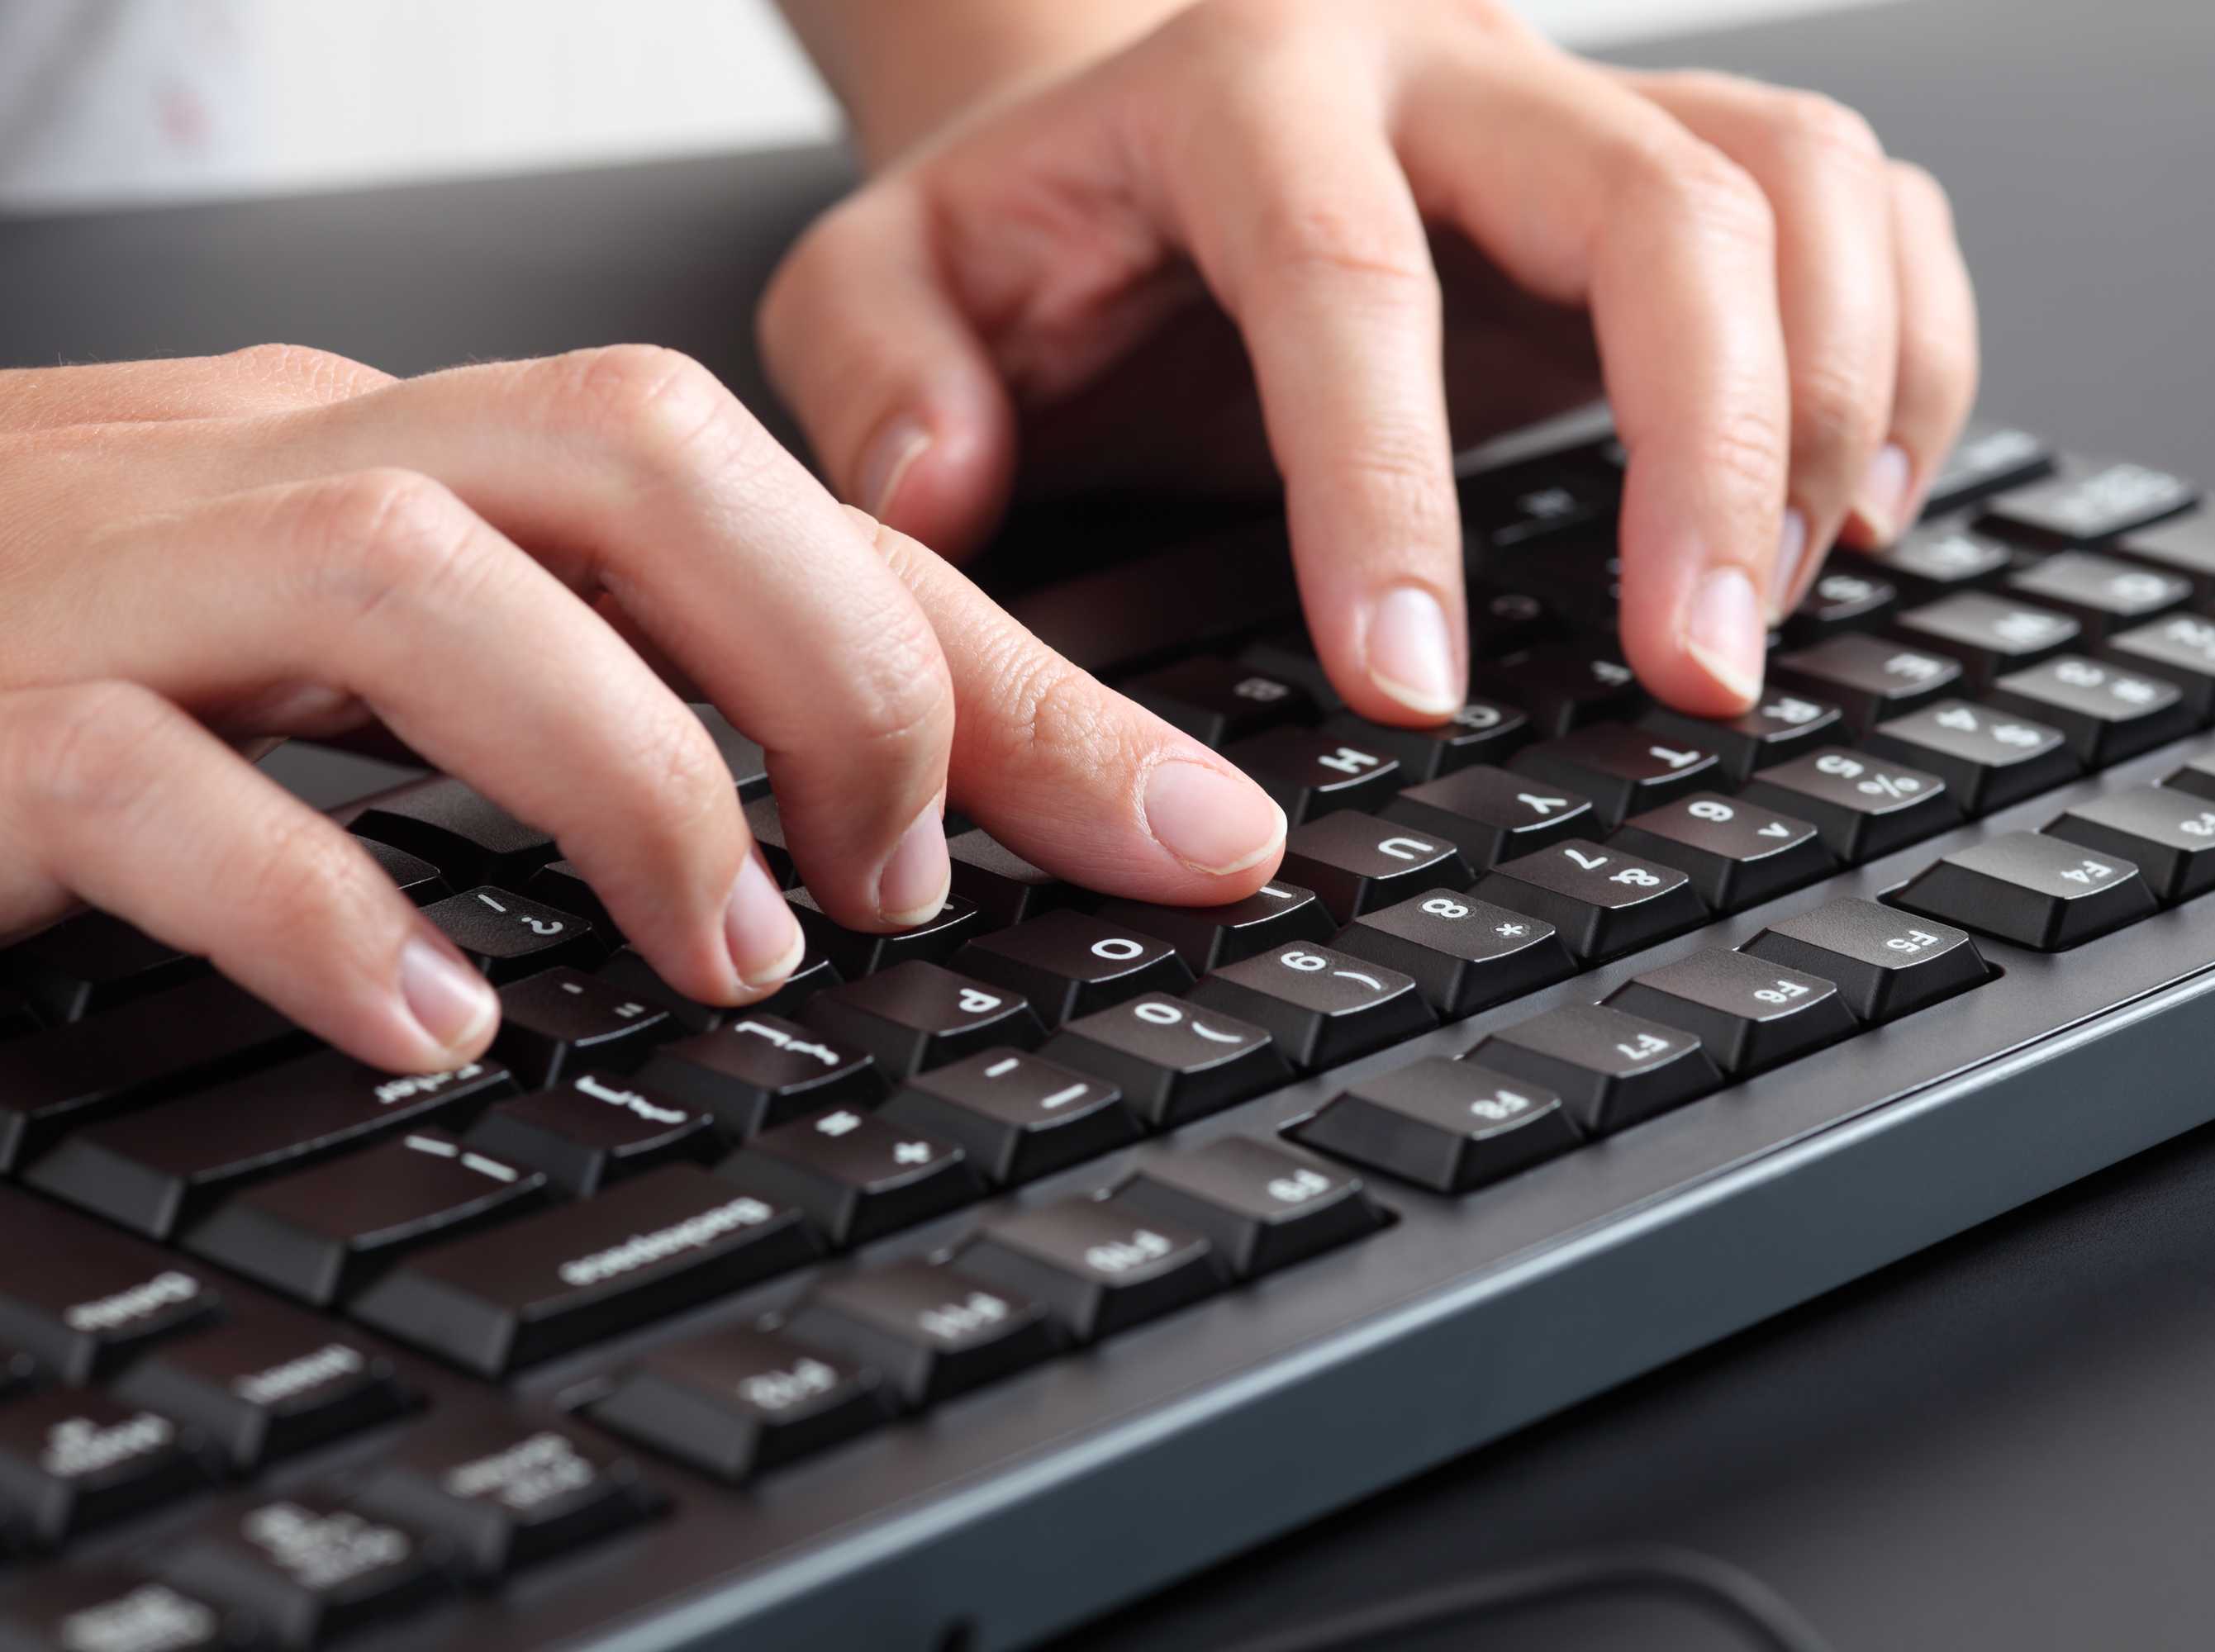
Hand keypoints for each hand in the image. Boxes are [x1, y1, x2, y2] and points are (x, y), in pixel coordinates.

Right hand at [0, 345, 1284, 1070]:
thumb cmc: (68, 650)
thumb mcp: (378, 663)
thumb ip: (612, 699)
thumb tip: (897, 808)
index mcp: (423, 459)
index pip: (768, 505)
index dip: (995, 661)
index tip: (1180, 823)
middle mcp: (298, 473)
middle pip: (629, 445)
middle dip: (829, 658)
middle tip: (902, 871)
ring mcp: (129, 585)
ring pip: (422, 580)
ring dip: (633, 777)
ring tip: (737, 950)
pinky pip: (152, 782)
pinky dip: (326, 901)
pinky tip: (444, 1018)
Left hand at [762, 0, 1978, 718]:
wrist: (1139, 142)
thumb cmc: (1033, 239)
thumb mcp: (882, 285)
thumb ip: (879, 374)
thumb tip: (943, 489)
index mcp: (1246, 90)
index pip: (1350, 281)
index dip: (1391, 494)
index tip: (1409, 689)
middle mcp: (1447, 71)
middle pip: (1660, 206)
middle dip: (1710, 453)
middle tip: (1694, 672)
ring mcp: (1580, 109)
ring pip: (1797, 187)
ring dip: (1829, 405)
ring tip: (1765, 609)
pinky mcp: (1669, 167)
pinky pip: (1858, 209)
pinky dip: (1900, 352)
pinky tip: (1860, 504)